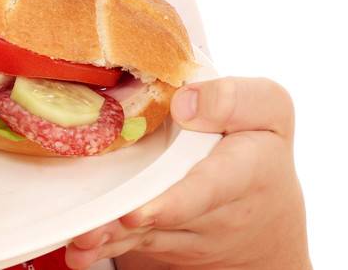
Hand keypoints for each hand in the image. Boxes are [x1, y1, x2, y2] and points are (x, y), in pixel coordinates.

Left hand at [66, 78, 309, 269]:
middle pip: (168, 217)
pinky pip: (138, 246)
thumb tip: (184, 101)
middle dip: (126, 224)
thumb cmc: (260, 146)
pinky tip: (80, 251)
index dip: (174, 201)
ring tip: (79, 242)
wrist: (268, 215)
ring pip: (148, 237)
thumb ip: (233, 98)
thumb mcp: (268, 107)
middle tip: (88, 230)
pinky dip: (108, 248)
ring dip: (111, 240)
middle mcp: (220, 211)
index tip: (139, 211)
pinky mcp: (171, 243)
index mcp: (246, 168)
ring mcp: (194, 234)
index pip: (210, 187)